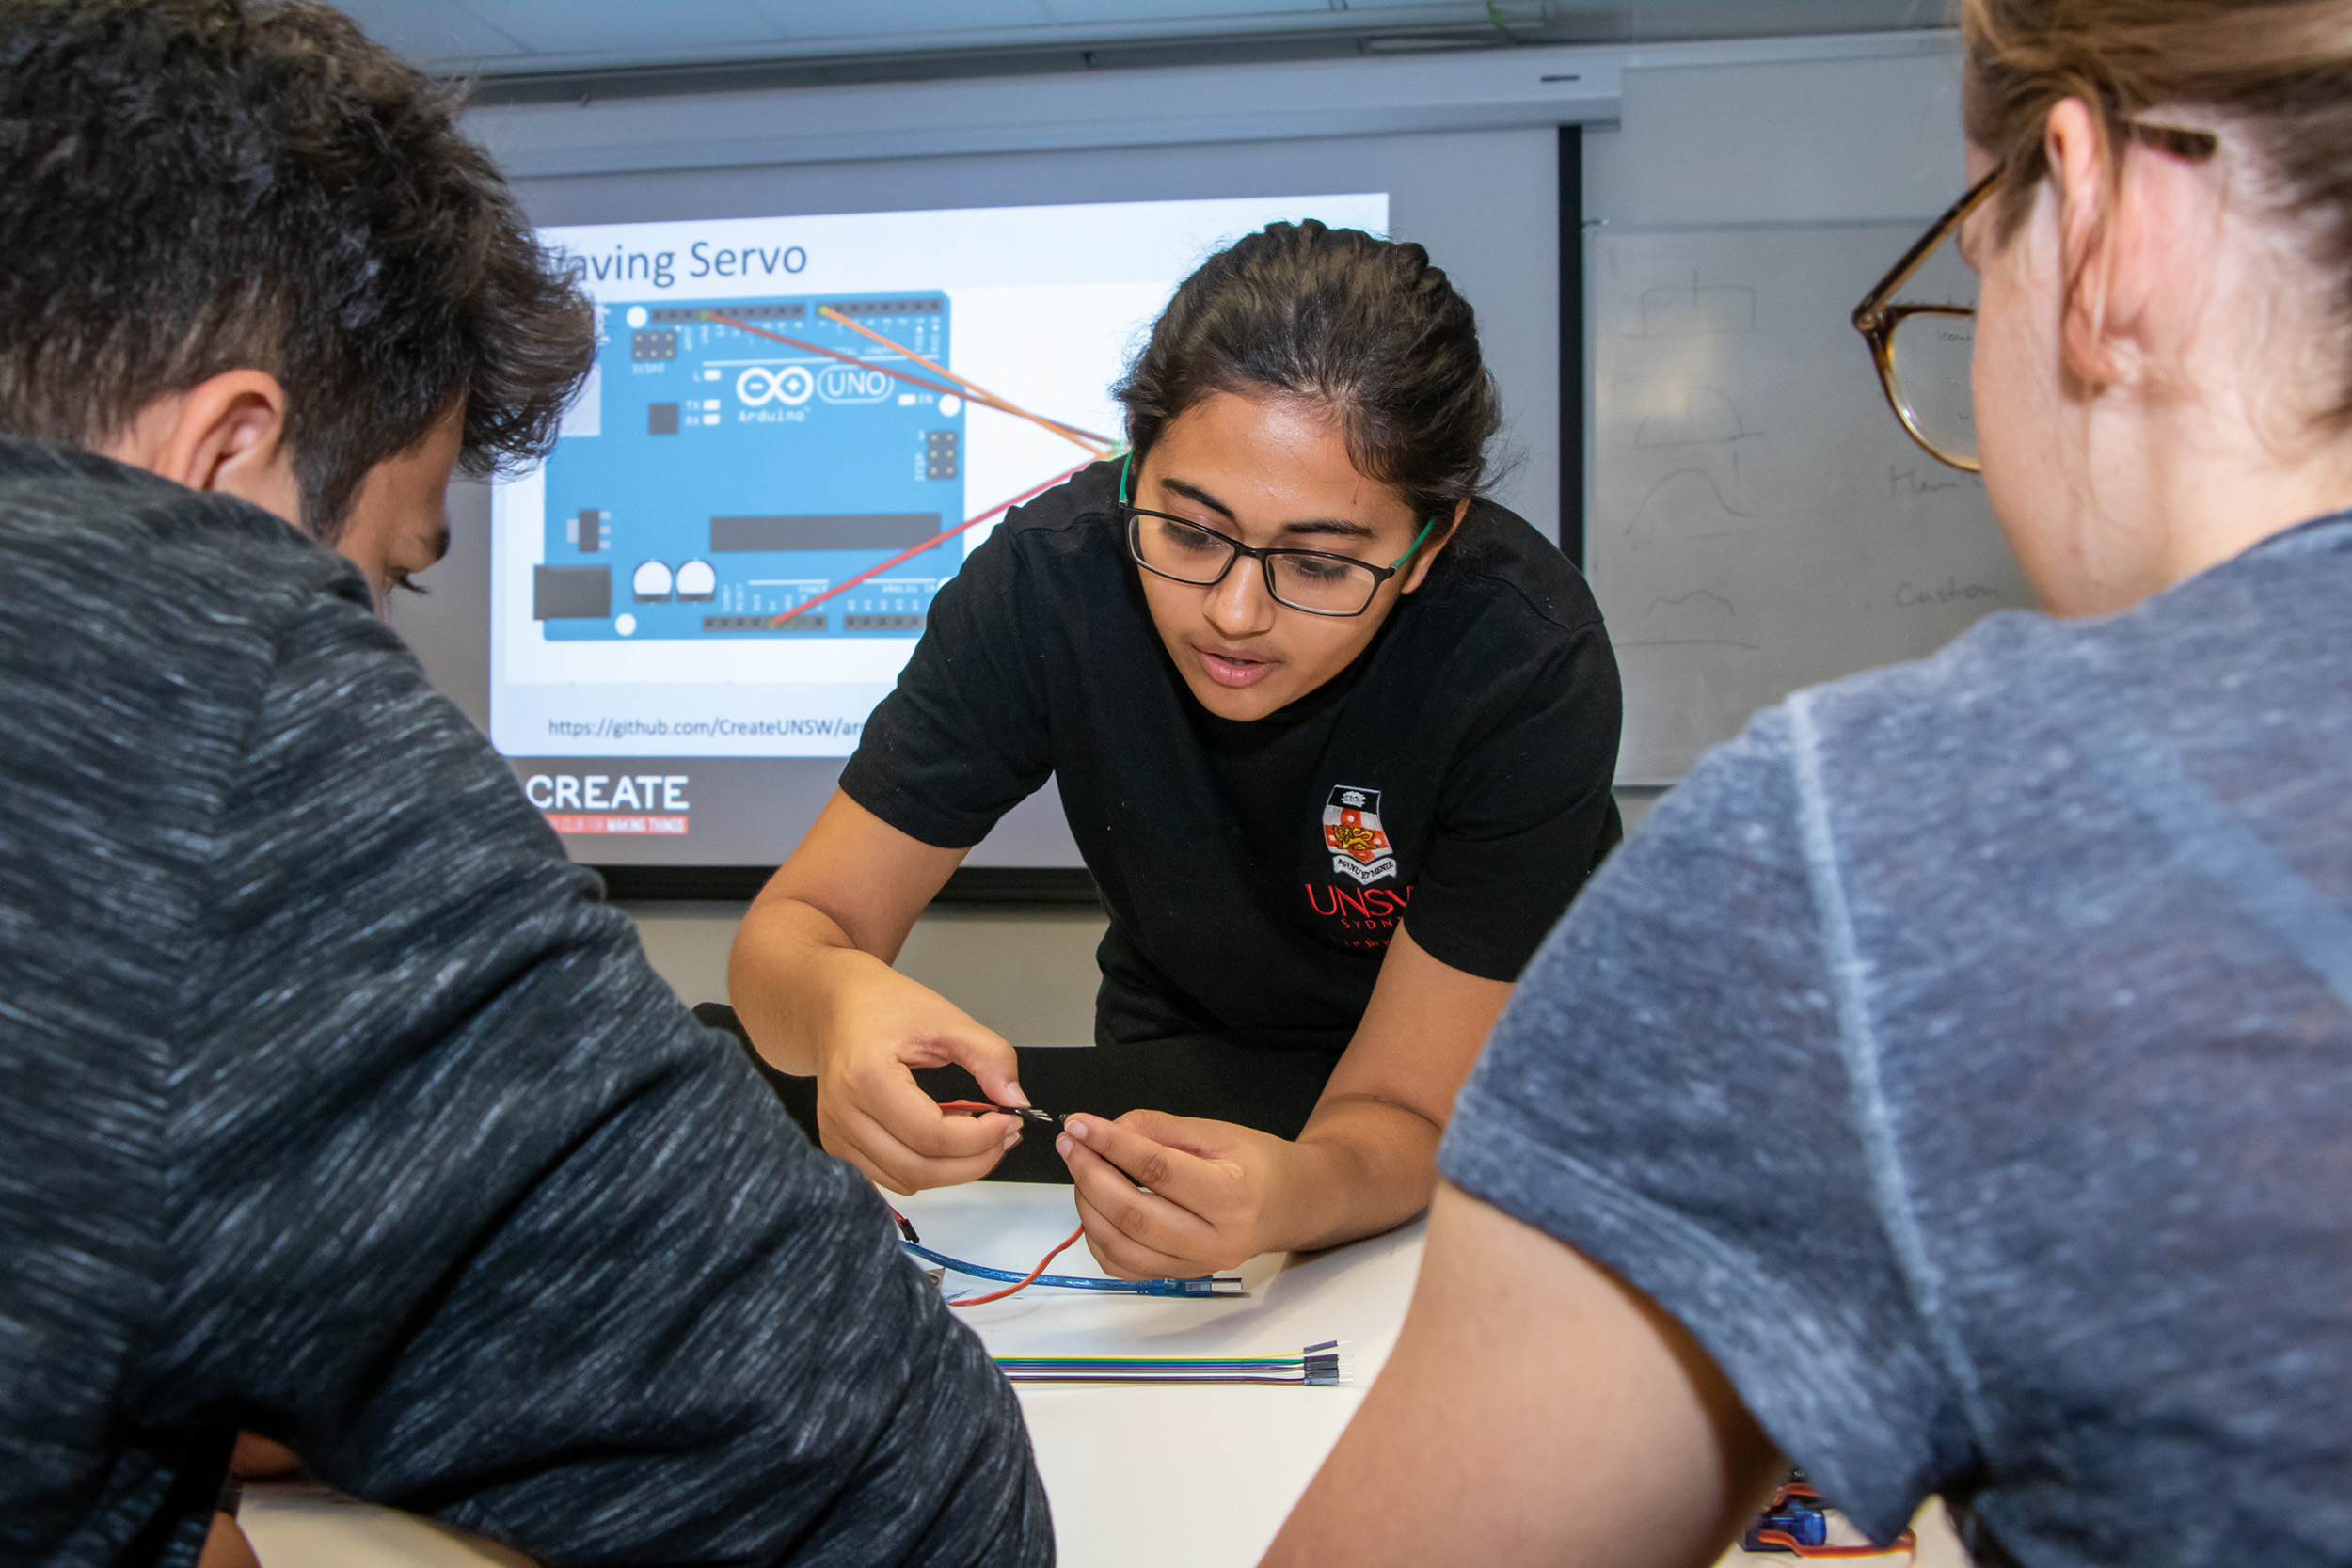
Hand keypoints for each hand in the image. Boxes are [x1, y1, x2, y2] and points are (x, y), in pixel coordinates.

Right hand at [810, 954, 1025, 1193]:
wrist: (833, 1005)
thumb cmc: (882, 1005)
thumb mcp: (946, 1018)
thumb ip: (989, 1057)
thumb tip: (1016, 1100)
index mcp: (866, 1077)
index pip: (931, 1135)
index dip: (980, 1137)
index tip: (1010, 1119)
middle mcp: (843, 1114)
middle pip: (919, 1168)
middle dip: (974, 1160)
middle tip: (1006, 1135)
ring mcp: (836, 1135)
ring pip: (907, 1180)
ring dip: (953, 1168)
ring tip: (978, 1133)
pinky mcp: (838, 1145)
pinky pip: (891, 1176)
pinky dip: (928, 1167)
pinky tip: (947, 1137)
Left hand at [1056, 1109, 1299, 1276]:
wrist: (1291, 1205)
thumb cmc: (1257, 1163)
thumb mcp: (1217, 1132)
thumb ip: (1160, 1129)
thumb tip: (1107, 1130)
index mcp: (1232, 1195)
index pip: (1157, 1170)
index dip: (1111, 1144)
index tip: (1079, 1124)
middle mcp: (1215, 1241)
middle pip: (1134, 1214)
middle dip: (1090, 1176)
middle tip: (1070, 1145)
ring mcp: (1196, 1266)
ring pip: (1122, 1247)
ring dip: (1087, 1207)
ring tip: (1080, 1171)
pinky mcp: (1179, 1277)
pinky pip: (1124, 1267)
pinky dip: (1098, 1238)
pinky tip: (1094, 1206)